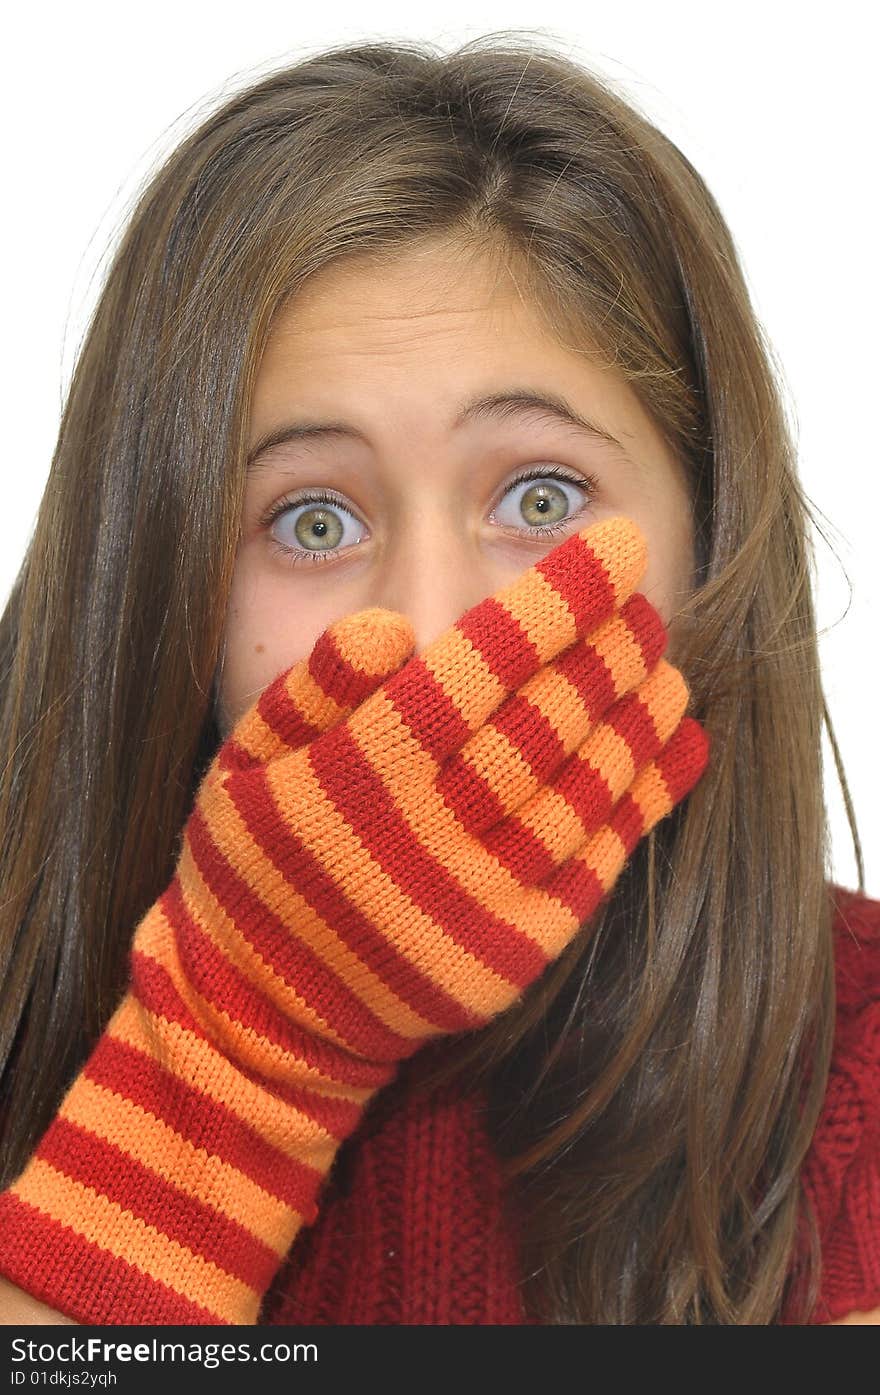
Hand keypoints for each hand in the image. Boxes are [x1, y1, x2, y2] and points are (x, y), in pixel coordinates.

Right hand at [0, 513, 708, 1325]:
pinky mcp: (515, 952)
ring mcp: (479, 899)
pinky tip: (677, 744)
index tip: (618, 541)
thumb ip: (312, 689)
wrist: (259, 1016)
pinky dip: (646, 797)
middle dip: (610, 644)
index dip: (560, 596)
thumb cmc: (250, 868)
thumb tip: (391, 621)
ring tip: (665, 660)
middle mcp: (428, 834)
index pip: (481, 661)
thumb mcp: (243, 764)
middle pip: (548, 717)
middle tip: (646, 596)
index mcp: (359, 774)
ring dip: (637, 714)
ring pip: (585, 786)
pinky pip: (598, 862)